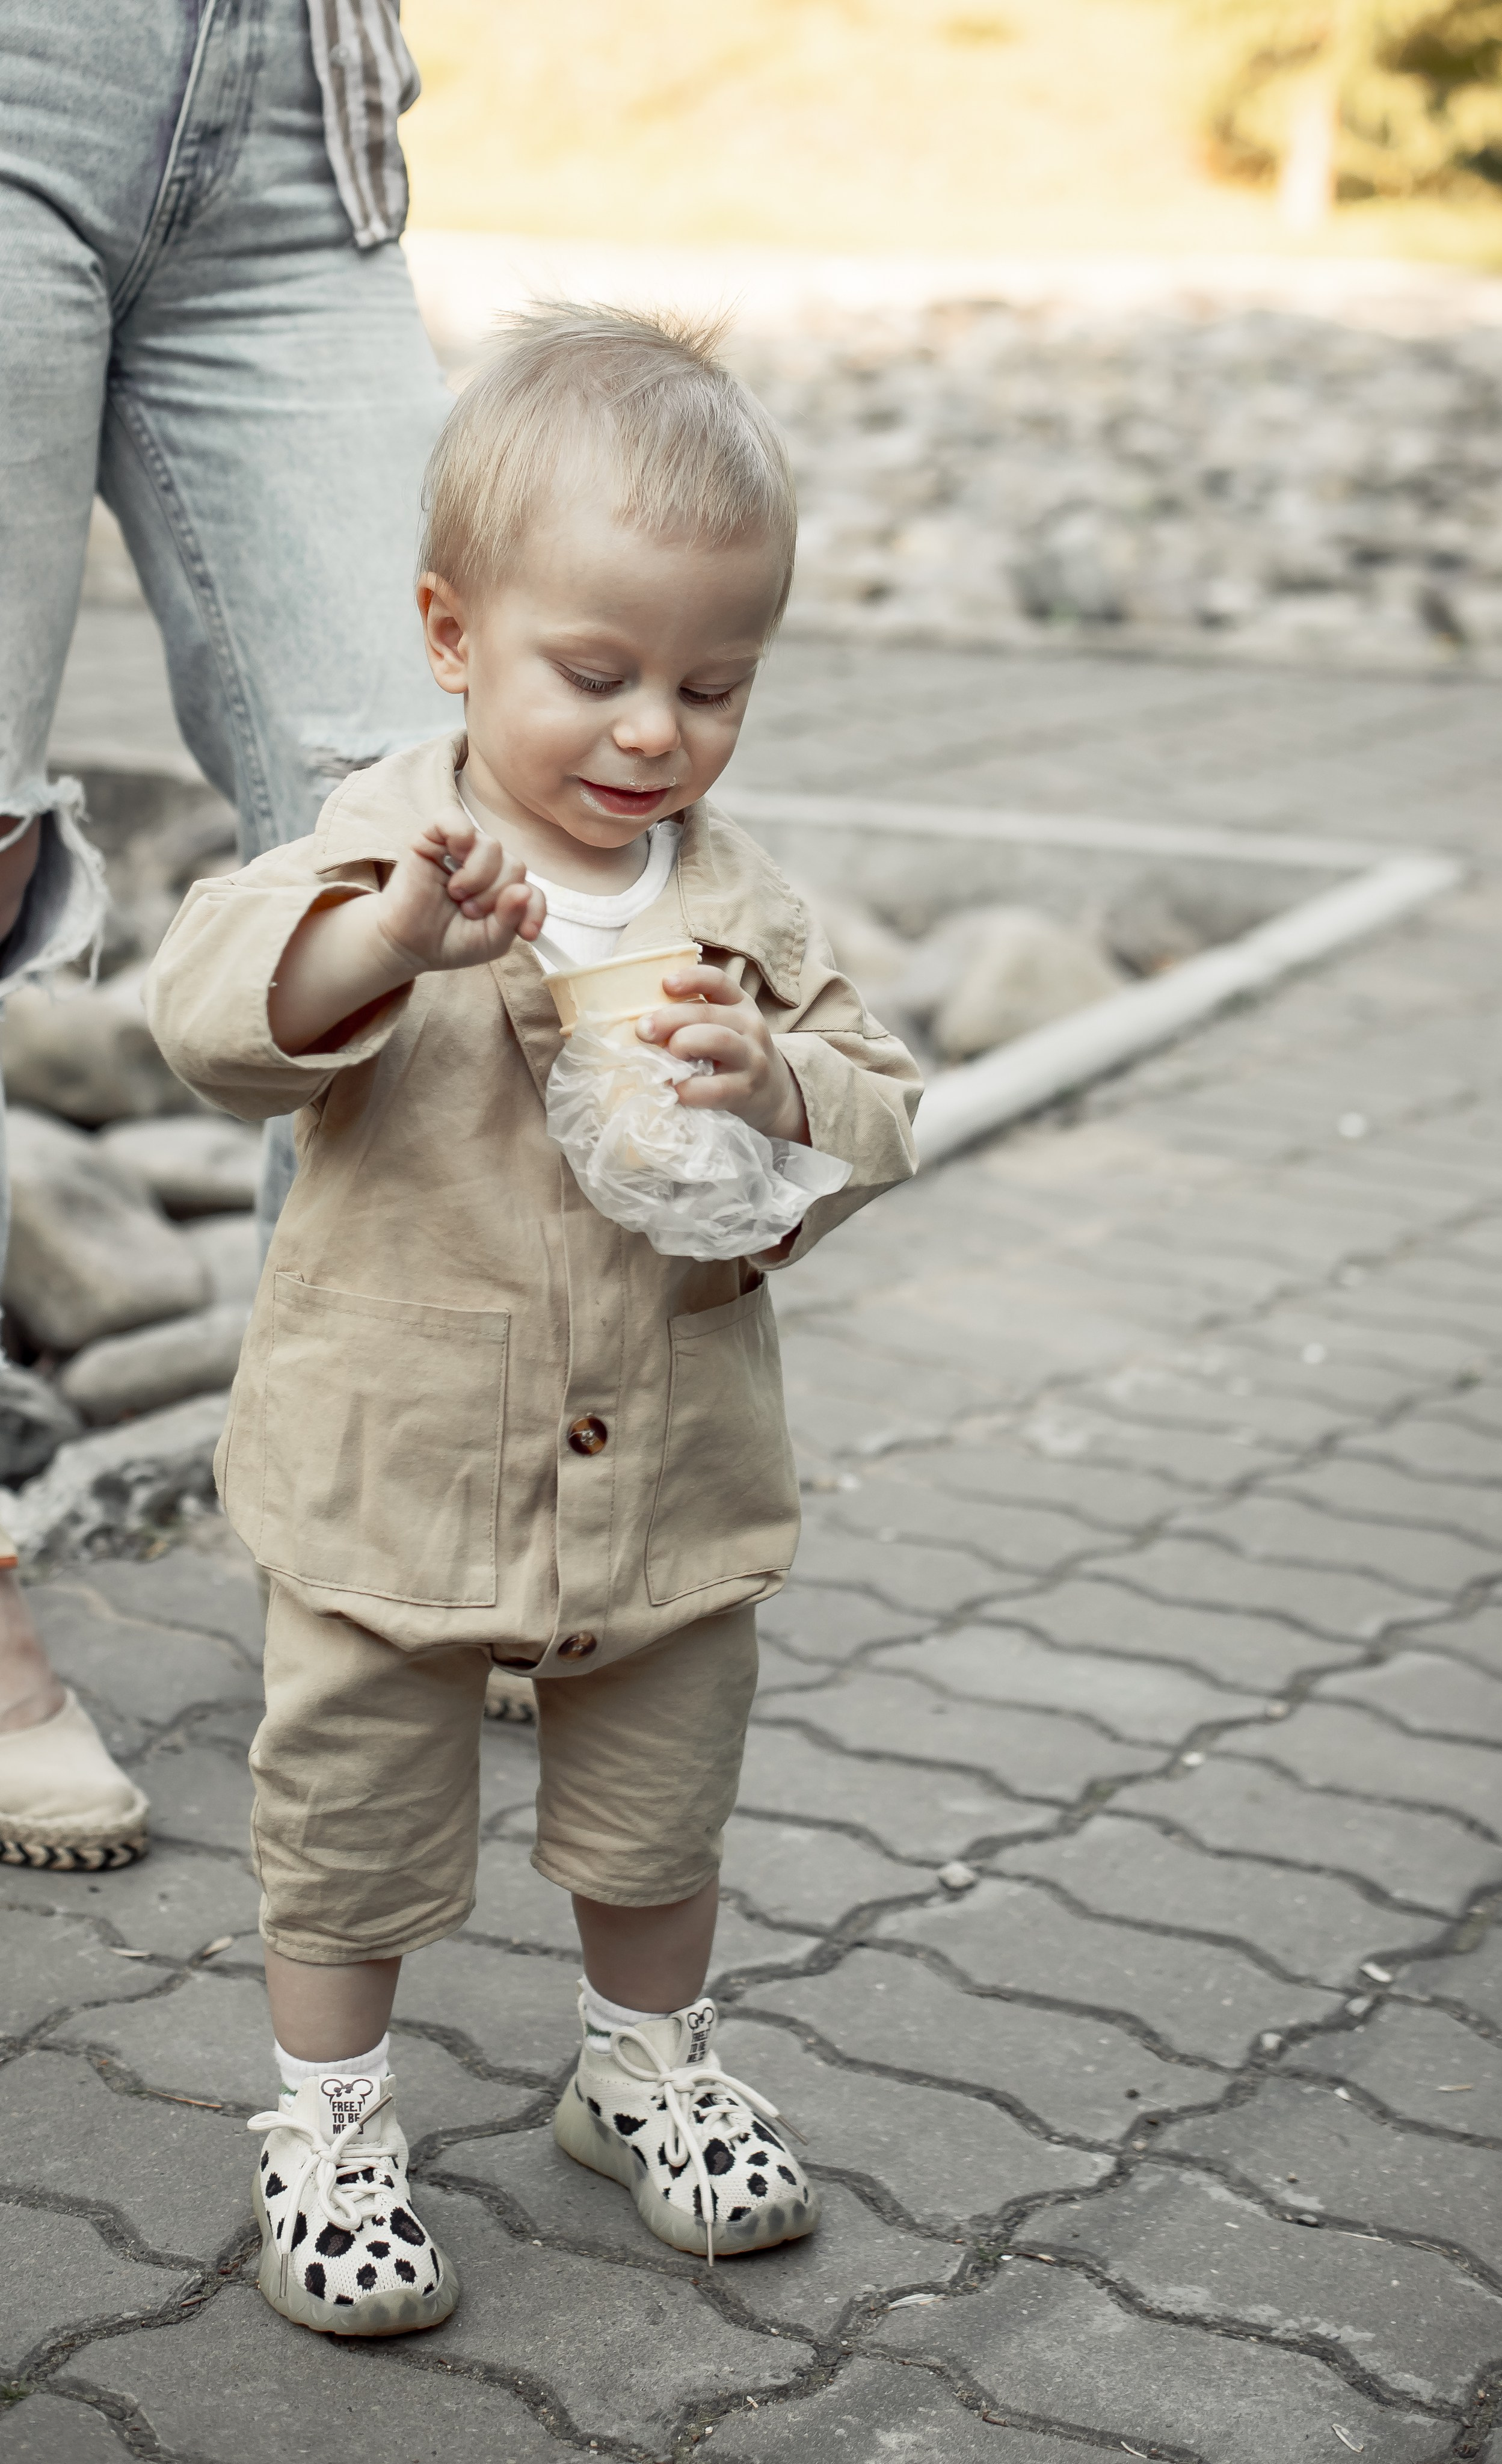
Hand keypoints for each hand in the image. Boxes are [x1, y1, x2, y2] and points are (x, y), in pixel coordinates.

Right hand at [372, 813, 544, 975]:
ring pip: (492, 846)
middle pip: (514, 866)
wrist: (408, 944)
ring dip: (478, 877)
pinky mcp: (433, 836)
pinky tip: (454, 860)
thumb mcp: (489, 941)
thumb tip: (524, 890)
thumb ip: (511, 918)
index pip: (533, 890)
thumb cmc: (447, 941)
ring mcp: (461, 848)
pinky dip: (461, 838)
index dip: (534, 910)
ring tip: (457, 895)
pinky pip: (455, 819)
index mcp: (503, 890)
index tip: (526, 934)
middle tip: (470, 912)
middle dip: (496, 896)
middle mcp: (486, 865)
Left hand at [637, 963, 808, 1142]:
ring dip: (684, 1044)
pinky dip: (690, 1089)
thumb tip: (641, 1020)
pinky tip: (676, 1090)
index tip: (665, 984)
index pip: (717, 981)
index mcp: (738, 1004)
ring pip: (717, 1040)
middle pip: (708, 1013)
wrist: (772, 1093)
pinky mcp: (746, 1090)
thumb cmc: (732, 1056)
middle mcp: (749, 1025)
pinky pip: (716, 1088)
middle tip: (643, 1030)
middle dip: (669, 1019)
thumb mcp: (723, 1026)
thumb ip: (693, 1018)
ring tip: (668, 1057)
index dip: (691, 978)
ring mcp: (751, 1058)